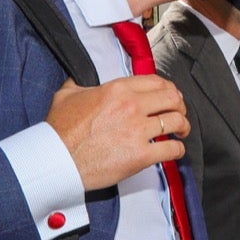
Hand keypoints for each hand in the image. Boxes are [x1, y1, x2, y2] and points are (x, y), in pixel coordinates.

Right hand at [46, 76, 188, 190]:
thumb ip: (80, 84)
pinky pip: (172, 149)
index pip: (156, 81)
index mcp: (117, 89)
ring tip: (181, 131)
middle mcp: (131, 106)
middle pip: (172, 99)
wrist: (56, 159)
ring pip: (176, 121)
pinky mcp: (141, 155)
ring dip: (183, 126)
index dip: (168, 88)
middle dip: (180, 105)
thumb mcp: (66, 95)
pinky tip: (174, 149)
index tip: (170, 95)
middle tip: (179, 112)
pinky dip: (178, 149)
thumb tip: (81, 80)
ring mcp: (138, 131)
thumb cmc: (60, 131)